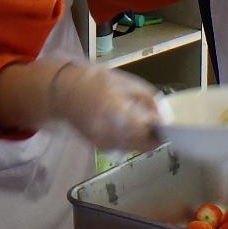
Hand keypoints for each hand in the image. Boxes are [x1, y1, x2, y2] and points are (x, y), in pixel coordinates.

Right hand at [47, 63, 161, 151]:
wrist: (63, 92)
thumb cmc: (96, 81)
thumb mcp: (128, 83)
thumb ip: (149, 101)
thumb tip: (164, 118)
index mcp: (118, 114)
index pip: (148, 134)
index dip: (159, 129)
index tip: (160, 120)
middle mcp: (111, 134)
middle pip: (144, 145)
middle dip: (151, 134)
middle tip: (149, 118)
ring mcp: (104, 143)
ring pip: (135, 147)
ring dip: (140, 136)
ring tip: (132, 117)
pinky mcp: (100, 147)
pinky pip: (123, 146)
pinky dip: (128, 137)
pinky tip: (120, 122)